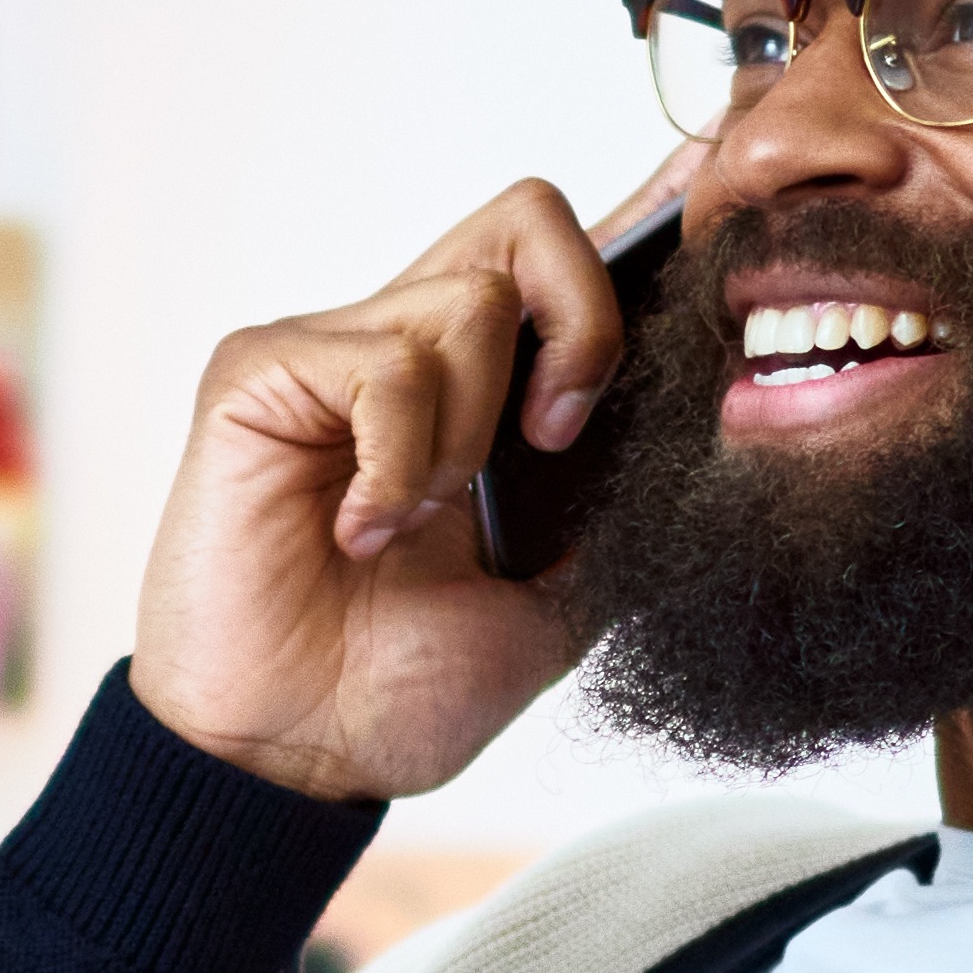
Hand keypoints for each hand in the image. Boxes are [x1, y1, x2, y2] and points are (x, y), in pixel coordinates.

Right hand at [128, 156, 691, 803]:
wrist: (297, 756)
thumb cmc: (402, 685)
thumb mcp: (560, 597)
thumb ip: (617, 503)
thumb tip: (710, 418)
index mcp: (485, 391)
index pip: (565, 257)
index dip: (642, 219)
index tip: (706, 215)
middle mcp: (409, 347)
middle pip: (531, 219)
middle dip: (583, 322)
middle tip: (554, 442)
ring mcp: (332, 350)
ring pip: (470, 301)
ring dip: (469, 437)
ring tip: (417, 526)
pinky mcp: (261, 372)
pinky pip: (384, 364)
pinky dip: (398, 463)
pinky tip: (359, 531)